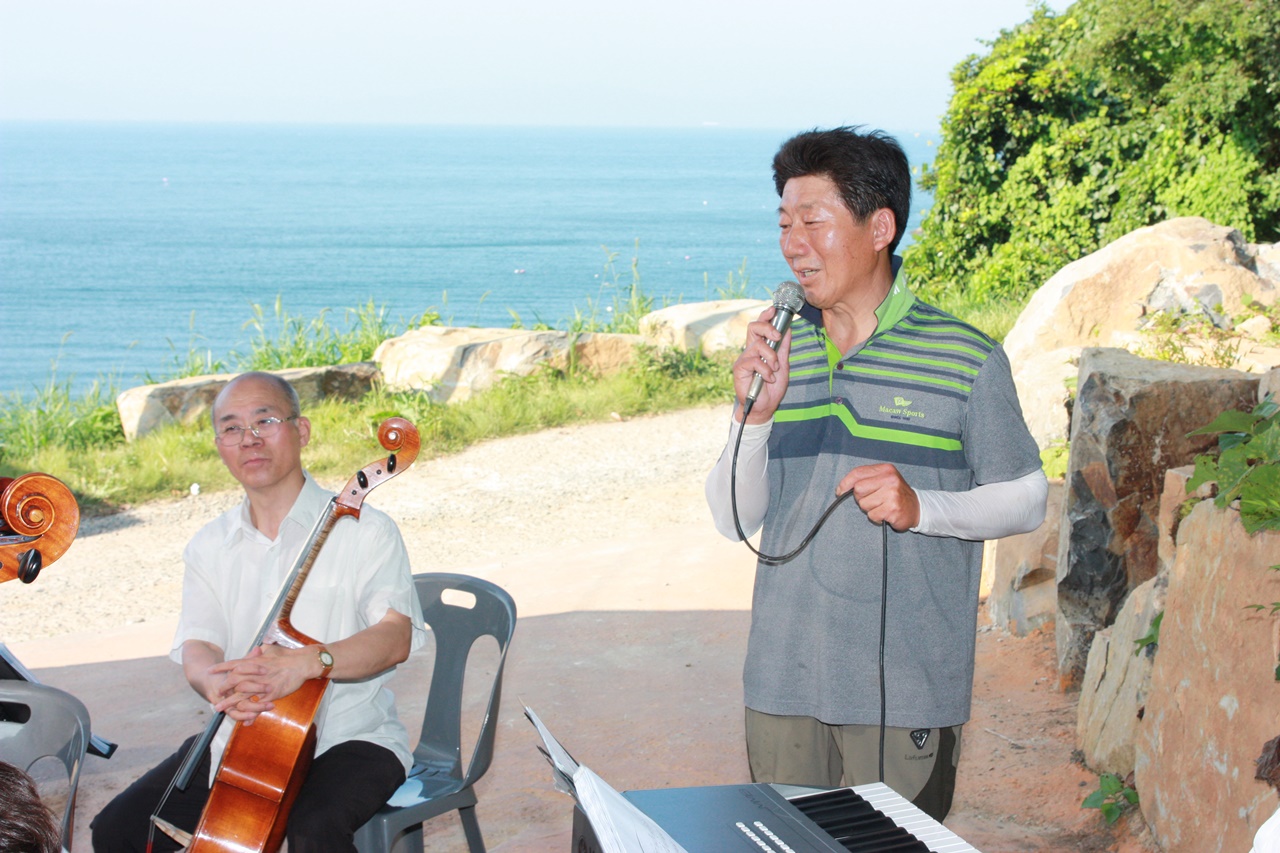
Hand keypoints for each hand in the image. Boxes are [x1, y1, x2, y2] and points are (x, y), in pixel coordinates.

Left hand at [207, 644, 311, 723]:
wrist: (301, 663)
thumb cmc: (288, 655)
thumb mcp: (271, 650)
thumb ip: (260, 653)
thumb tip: (256, 650)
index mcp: (255, 662)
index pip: (233, 664)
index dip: (221, 668)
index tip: (210, 671)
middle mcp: (256, 673)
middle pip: (234, 681)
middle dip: (223, 688)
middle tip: (215, 694)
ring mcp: (263, 685)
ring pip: (242, 696)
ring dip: (230, 703)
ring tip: (220, 708)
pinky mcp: (271, 695)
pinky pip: (258, 706)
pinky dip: (251, 714)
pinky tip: (245, 720)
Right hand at [733, 305, 791, 423]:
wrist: (764, 407)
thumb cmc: (772, 387)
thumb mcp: (783, 365)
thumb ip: (784, 348)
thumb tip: (788, 329)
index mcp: (760, 348)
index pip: (759, 326)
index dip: (765, 316)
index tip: (774, 309)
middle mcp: (750, 350)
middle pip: (753, 327)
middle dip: (767, 328)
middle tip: (777, 337)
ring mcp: (744, 359)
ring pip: (758, 345)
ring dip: (771, 357)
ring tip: (774, 370)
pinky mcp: (739, 369)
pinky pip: (754, 361)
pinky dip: (765, 370)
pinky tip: (768, 379)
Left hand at [837, 463, 919, 531]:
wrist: (917, 508)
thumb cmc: (895, 494)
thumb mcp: (884, 480)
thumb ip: (865, 479)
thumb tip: (841, 489)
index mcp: (885, 469)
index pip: (858, 472)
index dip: (845, 482)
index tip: (840, 491)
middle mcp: (890, 479)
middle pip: (858, 489)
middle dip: (861, 498)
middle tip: (874, 499)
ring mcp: (892, 494)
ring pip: (864, 504)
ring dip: (870, 509)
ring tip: (882, 506)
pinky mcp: (892, 508)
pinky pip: (872, 515)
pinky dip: (876, 517)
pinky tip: (886, 513)